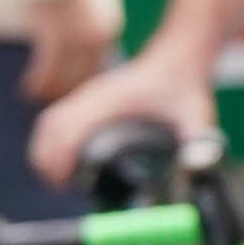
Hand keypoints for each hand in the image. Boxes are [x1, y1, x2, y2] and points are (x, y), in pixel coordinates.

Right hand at [18, 0, 120, 118]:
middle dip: (64, 90)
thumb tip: (72, 41)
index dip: (78, 82)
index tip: (65, 90)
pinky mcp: (56, 40)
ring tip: (34, 94)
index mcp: (107, 31)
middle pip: (82, 79)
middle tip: (47, 97)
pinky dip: (35, 82)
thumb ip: (83, 24)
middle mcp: (96, 40)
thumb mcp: (86, 2)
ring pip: (62, 80)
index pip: (95, 69)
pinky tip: (27, 87)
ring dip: (47, 89)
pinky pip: (45, 72)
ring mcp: (77, 42)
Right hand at [30, 29, 223, 189]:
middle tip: (61, 186)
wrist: (178, 58)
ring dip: (44, 152)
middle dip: (46, 160)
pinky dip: (50, 142)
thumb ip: (199, 138)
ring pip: (48, 124)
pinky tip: (60, 161)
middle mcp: (92, 97)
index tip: (65, 181)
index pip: (67, 126)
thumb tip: (198, 164)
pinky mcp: (87, 101)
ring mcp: (87, 97)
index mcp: (110, 100)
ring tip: (57, 179)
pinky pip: (55, 120)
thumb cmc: (184, 85)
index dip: (58, 156)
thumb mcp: (196, 113)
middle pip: (49, 127)